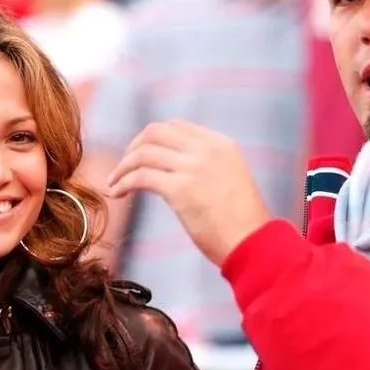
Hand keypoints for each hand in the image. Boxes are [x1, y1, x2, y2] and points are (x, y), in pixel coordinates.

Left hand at [106, 120, 271, 266]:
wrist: (254, 243)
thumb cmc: (243, 222)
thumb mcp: (231, 180)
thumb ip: (209, 167)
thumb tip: (178, 170)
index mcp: (222, 145)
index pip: (178, 127)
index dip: (153, 138)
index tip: (141, 155)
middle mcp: (208, 150)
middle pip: (156, 132)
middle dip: (134, 147)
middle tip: (123, 166)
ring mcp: (194, 168)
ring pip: (143, 153)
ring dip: (123, 167)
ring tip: (115, 183)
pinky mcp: (181, 190)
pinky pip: (140, 177)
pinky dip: (123, 182)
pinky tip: (117, 193)